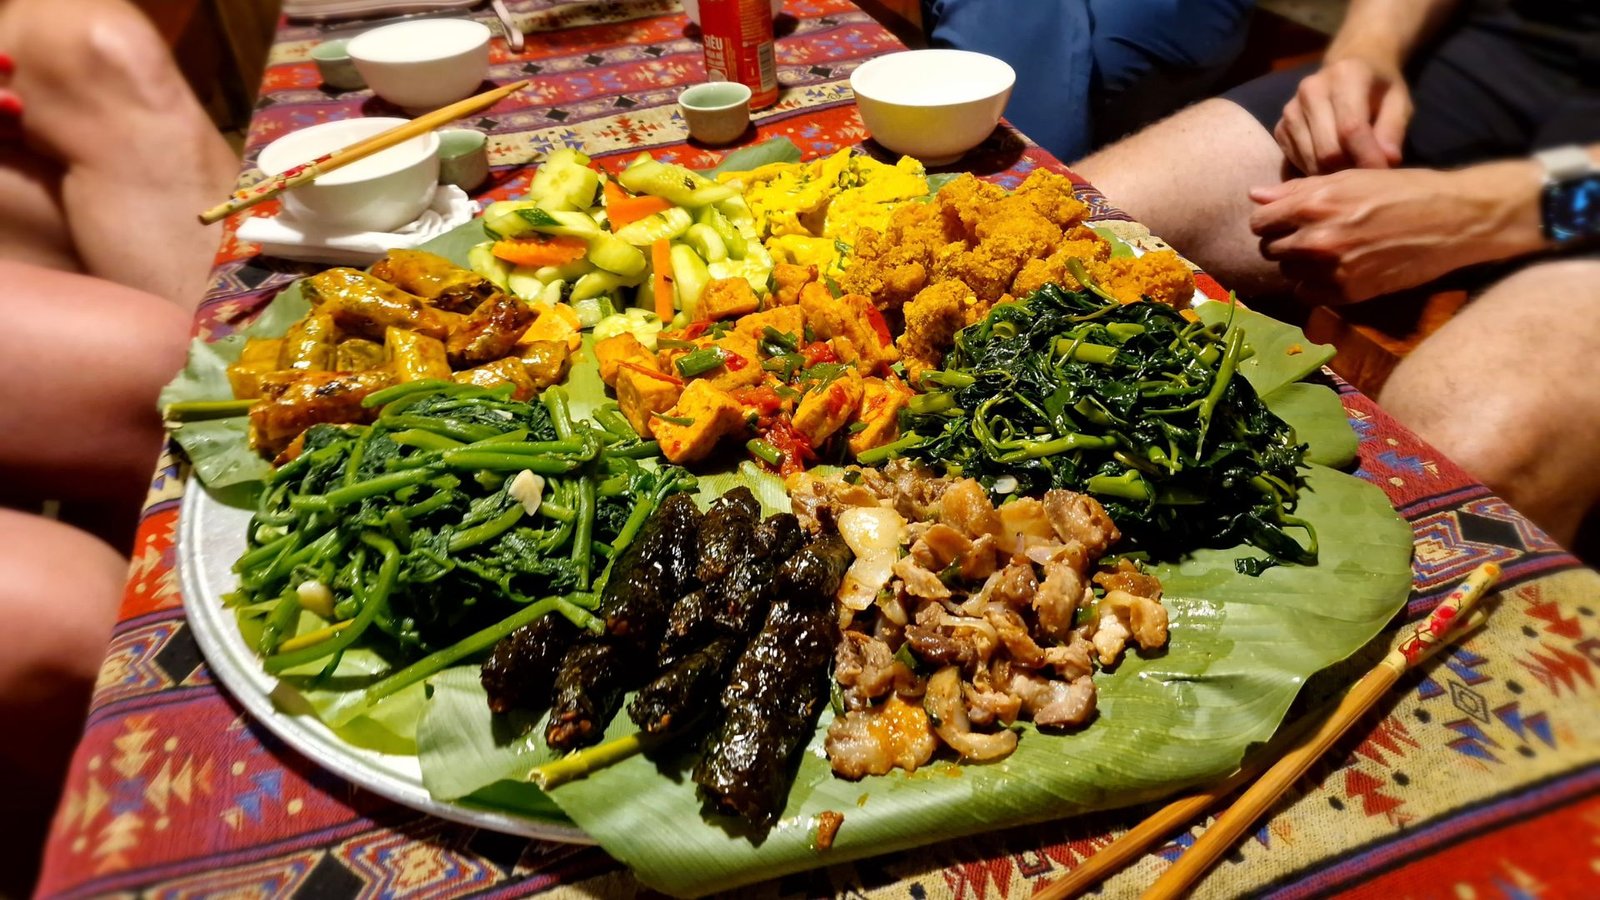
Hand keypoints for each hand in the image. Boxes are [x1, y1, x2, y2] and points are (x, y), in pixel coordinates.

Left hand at [1249, 162, 1546, 303]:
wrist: (1452, 220)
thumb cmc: (1401, 191)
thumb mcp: (1350, 178)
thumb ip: (1297, 189)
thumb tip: (1255, 195)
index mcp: (1314, 203)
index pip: (1260, 222)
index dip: (1270, 221)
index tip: (1284, 221)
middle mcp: (1317, 238)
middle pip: (1270, 249)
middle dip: (1283, 242)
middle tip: (1307, 236)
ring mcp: (1332, 268)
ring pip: (1287, 273)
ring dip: (1299, 265)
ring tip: (1326, 251)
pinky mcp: (1348, 292)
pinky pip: (1307, 294)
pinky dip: (1315, 285)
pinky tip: (1335, 270)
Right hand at [1274, 58, 1411, 174]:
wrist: (1351, 63)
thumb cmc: (1379, 86)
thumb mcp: (1399, 102)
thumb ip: (1393, 130)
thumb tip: (1387, 162)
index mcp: (1345, 75)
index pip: (1351, 128)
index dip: (1367, 157)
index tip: (1382, 173)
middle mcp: (1311, 89)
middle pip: (1327, 149)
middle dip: (1350, 168)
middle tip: (1367, 172)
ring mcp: (1291, 108)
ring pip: (1310, 160)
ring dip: (1332, 172)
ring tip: (1352, 167)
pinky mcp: (1280, 126)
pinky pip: (1296, 161)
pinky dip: (1314, 169)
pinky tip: (1332, 162)